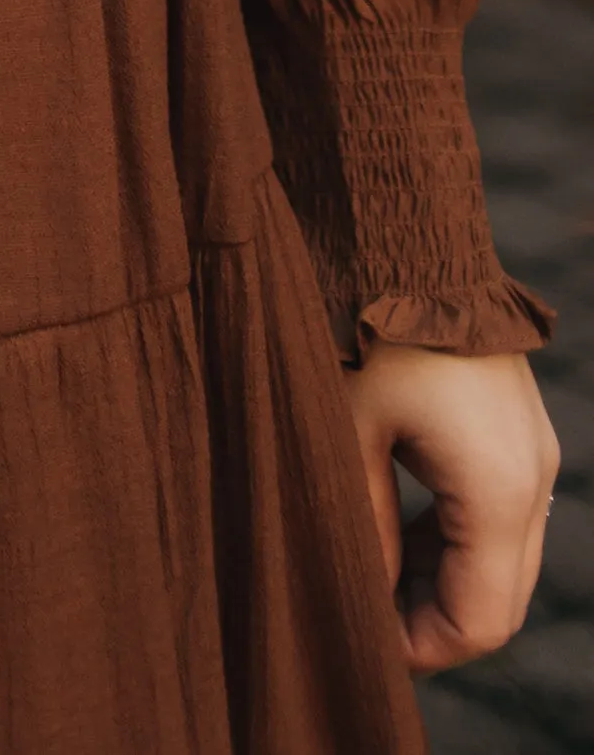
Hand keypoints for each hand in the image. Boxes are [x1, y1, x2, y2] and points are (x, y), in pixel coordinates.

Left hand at [343, 341, 558, 671]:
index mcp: (498, 490)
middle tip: (360, 611)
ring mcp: (531, 449)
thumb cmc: (366, 327)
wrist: (406, 232)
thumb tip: (363, 598)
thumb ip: (363, 527)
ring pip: (500, 556)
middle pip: (498, 596)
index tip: (362, 640)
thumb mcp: (347, 434)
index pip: (480, 620)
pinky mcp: (516, 426)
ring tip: (368, 569)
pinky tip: (395, 523)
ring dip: (441, 576)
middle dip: (431, 618)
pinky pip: (497, 510)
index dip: (421, 648)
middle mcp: (532, 477)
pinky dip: (453, 534)